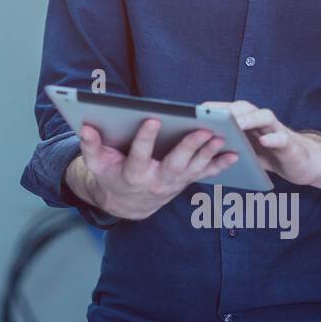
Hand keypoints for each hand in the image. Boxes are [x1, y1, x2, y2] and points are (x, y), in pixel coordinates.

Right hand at [74, 118, 238, 220]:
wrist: (127, 202)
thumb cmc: (111, 174)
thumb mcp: (97, 163)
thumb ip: (91, 146)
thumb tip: (86, 127)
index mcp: (132, 175)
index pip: (139, 157)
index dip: (145, 139)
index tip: (152, 119)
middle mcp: (156, 182)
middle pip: (174, 165)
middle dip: (189, 147)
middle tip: (202, 130)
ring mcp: (173, 184)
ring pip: (193, 170)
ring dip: (209, 154)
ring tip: (221, 137)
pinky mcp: (185, 182)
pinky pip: (204, 175)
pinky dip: (220, 166)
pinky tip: (234, 154)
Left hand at [200, 100, 320, 185]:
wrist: (301, 163)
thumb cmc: (268, 155)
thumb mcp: (244, 151)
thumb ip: (227, 145)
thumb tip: (198, 148)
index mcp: (246, 121)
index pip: (227, 110)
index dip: (210, 110)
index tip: (193, 112)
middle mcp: (260, 120)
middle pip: (243, 108)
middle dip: (227, 110)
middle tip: (211, 115)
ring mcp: (275, 129)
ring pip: (262, 117)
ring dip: (248, 119)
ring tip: (236, 124)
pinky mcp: (289, 142)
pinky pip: (281, 138)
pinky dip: (273, 138)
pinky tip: (264, 142)